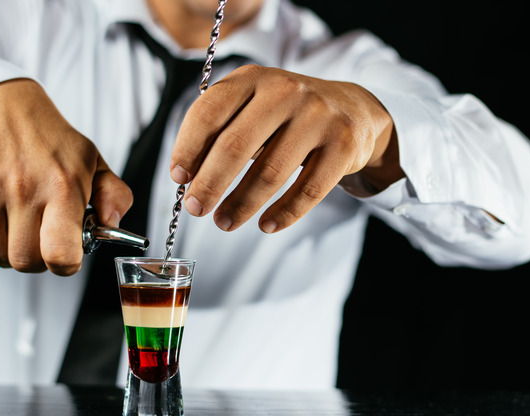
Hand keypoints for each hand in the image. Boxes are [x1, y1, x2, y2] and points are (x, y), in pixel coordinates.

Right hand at [0, 79, 132, 274]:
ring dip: (5, 257)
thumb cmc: (47, 134)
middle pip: (25, 260)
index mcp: (62, 186)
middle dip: (35, 262)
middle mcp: (24, 189)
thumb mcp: (92, 159)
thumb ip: (113, 194)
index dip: (65, 265)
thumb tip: (113, 224)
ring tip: (14, 239)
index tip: (65, 257)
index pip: (61, 252)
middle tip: (38, 245)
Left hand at [170, 65, 401, 232]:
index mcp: (253, 78)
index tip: (178, 178)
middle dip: (210, 184)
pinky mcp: (342, 146)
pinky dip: (284, 213)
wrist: (351, 109)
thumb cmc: (287, 114)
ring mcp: (317, 117)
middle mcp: (285, 92)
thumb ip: (221, 130)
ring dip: (242, 204)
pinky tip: (266, 224)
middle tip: (196, 208)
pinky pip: (308, 190)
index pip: (209, 112)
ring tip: (225, 222)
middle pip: (236, 146)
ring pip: (271, 173)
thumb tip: (187, 177)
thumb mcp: (253, 105)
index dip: (188, 148)